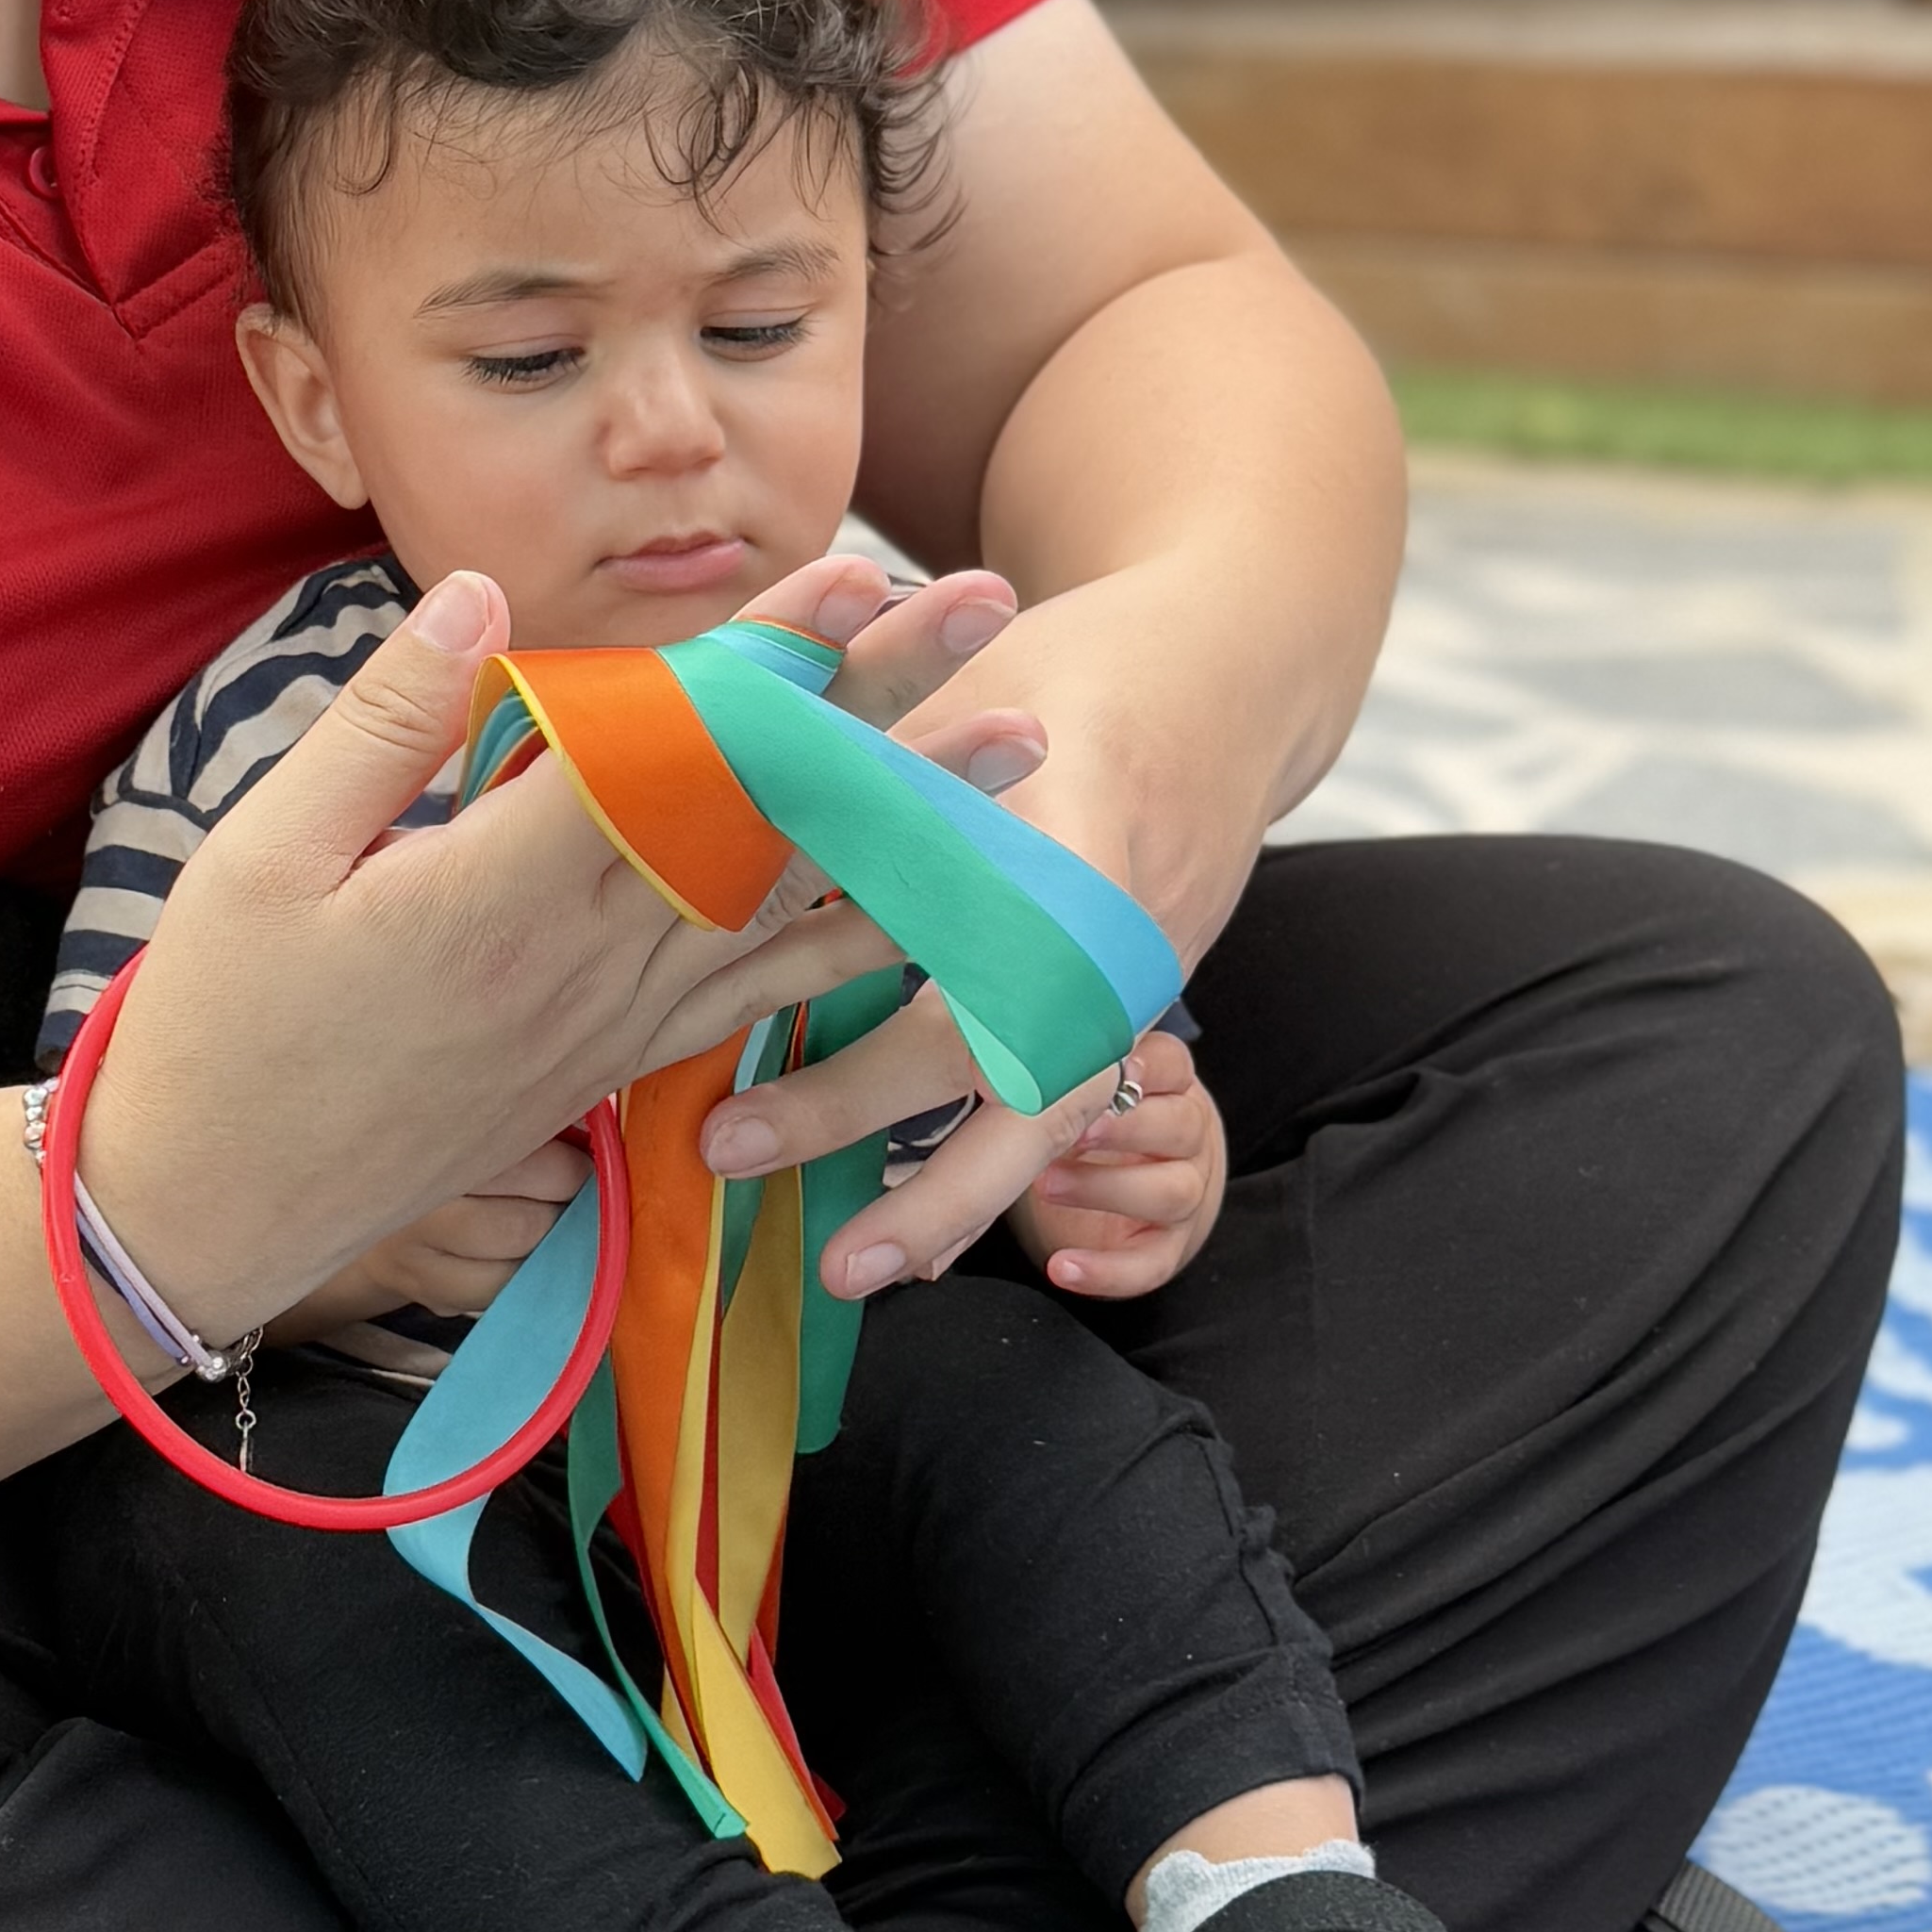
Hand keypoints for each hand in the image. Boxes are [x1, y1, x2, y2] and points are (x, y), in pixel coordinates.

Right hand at [88, 570, 976, 1344]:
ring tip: (1019, 743)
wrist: (213, 1212)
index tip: (852, 571)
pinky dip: (853, 942)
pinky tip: (927, 904)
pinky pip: (759, 995)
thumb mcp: (261, 857)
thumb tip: (481, 594)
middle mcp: (585, 963)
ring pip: (792, 903)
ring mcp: (611, 1025)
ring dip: (911, 817)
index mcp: (498, 895)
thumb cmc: (217, 1026)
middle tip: (983, 602)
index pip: (669, 751)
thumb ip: (385, 723)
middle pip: (764, 809)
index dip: (769, 655)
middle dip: (882, 697)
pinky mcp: (612, 1069)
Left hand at [690, 568, 1251, 1300]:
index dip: (876, 1027)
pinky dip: (993, 1169)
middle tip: (729, 1154)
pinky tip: (919, 1236)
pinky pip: (1070, 1102)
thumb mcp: (962, 677)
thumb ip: (858, 752)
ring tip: (846, 1270)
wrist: (1230, 676)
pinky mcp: (1134, 999)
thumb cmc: (1071, 661)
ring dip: (954, 1197)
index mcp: (1070, 829)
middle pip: (1020, 1062)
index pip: (975, 951)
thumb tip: (702, 804)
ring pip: (1057, 1112)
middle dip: (880, 1123)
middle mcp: (1120, 921)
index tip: (763, 1066)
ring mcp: (1141, 972)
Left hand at [1010, 1027, 1224, 1298]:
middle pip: (1181, 1124)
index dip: (1144, 1065)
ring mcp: (1182, 1192)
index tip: (1109, 1066)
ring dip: (1107, 1188)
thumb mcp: (1073, 1085)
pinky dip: (1107, 1270)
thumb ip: (1050, 1064)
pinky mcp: (1165, 1246)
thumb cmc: (1087, 1122)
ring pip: (1172, 1191)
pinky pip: (1150, 1263)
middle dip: (1125, 1127)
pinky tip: (1061, 1268)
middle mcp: (1185, 1136)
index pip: (1172, 1063)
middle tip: (1071, 1130)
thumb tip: (984, 1045)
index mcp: (1164, 1084)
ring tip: (1046, 1186)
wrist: (1124, 1191)